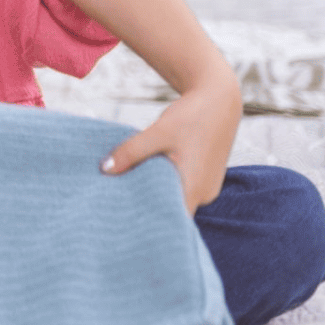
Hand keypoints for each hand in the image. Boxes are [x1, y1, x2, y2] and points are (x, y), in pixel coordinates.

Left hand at [100, 78, 240, 211]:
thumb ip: (131, 153)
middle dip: (146, 209)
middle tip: (115, 206)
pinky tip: (145, 177)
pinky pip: (181, 189)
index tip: (121, 221)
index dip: (147, 223)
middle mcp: (203, 195)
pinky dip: (165, 186)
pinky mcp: (204, 179)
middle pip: (171, 212)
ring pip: (175, 200)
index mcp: (194, 189)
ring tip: (126, 191)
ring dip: (154, 195)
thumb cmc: (191, 117)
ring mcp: (206, 188)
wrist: (219, 100)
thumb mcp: (157, 133)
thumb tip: (104, 170)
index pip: (170, 221)